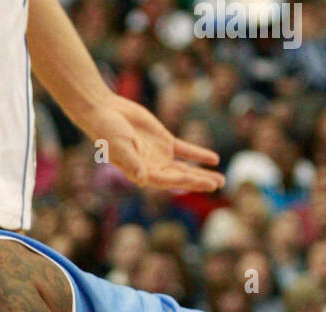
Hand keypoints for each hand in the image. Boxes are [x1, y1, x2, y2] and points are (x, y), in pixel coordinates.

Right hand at [76, 94, 223, 192]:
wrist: (104, 112)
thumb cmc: (107, 131)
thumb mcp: (120, 146)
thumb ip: (132, 162)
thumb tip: (143, 179)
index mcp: (142, 173)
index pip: (166, 180)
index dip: (184, 182)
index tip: (200, 181)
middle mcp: (153, 168)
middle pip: (180, 178)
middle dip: (199, 182)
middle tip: (218, 185)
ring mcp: (160, 156)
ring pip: (185, 167)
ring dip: (202, 173)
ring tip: (221, 180)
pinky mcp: (164, 141)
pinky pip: (185, 150)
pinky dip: (198, 155)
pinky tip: (213, 159)